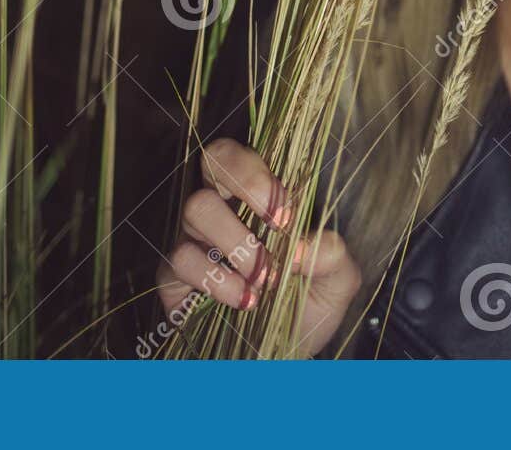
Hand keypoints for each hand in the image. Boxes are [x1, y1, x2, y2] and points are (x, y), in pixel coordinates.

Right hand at [155, 137, 361, 356]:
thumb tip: (302, 246)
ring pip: (197, 208)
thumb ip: (332, 255)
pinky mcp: (174, 274)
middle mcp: (223, 205)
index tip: (286, 216)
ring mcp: (195, 236)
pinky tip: (245, 301)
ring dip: (237, 242)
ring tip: (264, 278)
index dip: (259, 173)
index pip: (245, 154)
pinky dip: (218, 280)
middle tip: (275, 227)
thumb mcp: (336, 281)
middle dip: (245, 183)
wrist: (282, 356)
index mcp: (259, 195)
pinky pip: (182, 259)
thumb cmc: (306, 306)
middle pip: (213, 158)